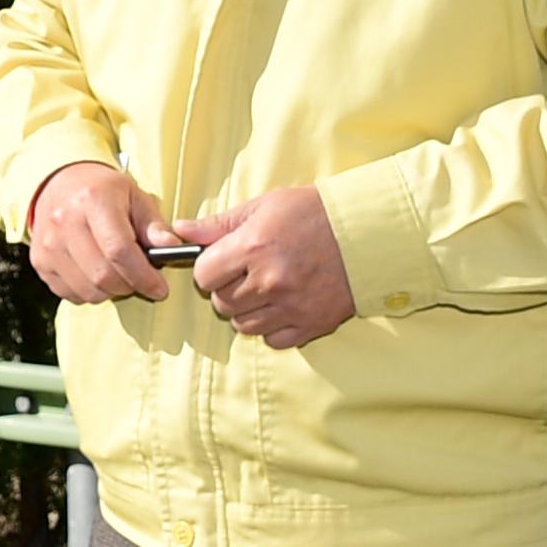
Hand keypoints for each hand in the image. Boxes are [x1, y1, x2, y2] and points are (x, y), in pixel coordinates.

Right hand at [25, 161, 179, 305]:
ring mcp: (48, 243)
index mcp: (93, 199)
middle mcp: (65, 221)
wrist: (59, 183)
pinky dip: (89, 292)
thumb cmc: (103, 191)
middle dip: (129, 286)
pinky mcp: (40, 261)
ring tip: (118, 273)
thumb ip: (154, 225)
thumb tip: (172, 248)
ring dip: (110, 291)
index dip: (143, 276)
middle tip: (140, 280)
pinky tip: (95, 273)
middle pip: (102, 276)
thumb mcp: (135, 197)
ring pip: (87, 290)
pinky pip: (70, 293)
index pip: (119, 250)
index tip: (159, 288)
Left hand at [177, 187, 356, 350]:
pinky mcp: (311, 324)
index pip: (204, 275)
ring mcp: (291, 306)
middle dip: (226, 289)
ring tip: (264, 288)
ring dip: (247, 310)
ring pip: (243, 325)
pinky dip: (271, 326)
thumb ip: (219, 225)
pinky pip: (272, 339)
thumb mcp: (263, 207)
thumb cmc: (312, 213)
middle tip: (246, 273)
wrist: (366, 233)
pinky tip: (282, 304)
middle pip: (221, 303)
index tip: (221, 262)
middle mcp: (270, 281)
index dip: (209, 268)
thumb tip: (180, 231)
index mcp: (253, 248)